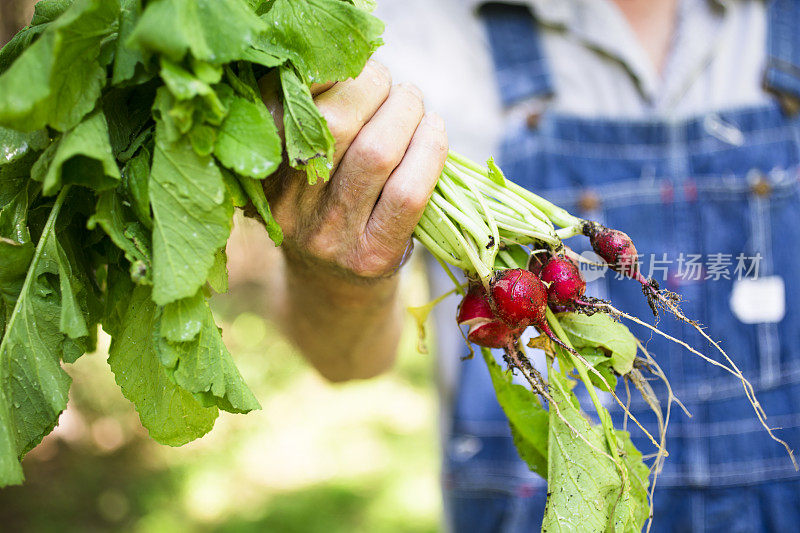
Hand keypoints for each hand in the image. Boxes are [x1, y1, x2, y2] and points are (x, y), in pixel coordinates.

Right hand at [260, 60, 447, 296]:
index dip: (327, 71)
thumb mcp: (294, 172)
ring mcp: (330, 235)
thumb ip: (307, 124)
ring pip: (376, 152)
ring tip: (413, 102)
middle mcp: (289, 206)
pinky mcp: (371, 256)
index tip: (350, 62)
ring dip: (407, 111)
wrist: (332, 292)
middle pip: (335, 122)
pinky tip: (435, 132)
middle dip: (374, 85)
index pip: (287, 106)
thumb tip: (346, 60)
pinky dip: (430, 151)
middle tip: (389, 82)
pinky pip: (408, 192)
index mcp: (262, 172)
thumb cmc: (321, 212)